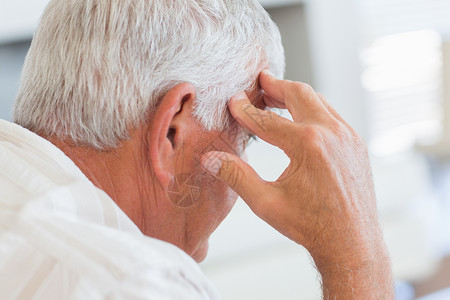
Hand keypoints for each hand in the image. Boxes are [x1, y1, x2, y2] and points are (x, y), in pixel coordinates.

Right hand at [201, 70, 392, 298]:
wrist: (352, 243)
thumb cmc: (311, 226)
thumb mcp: (266, 203)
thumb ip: (236, 176)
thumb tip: (210, 159)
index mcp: (306, 145)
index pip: (265, 120)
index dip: (245, 110)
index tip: (233, 102)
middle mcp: (330, 133)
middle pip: (298, 94)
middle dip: (275, 85)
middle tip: (260, 81)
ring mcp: (347, 136)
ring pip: (318, 100)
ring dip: (295, 95)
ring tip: (277, 95)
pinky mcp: (356, 144)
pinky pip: (332, 115)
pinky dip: (313, 109)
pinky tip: (302, 118)